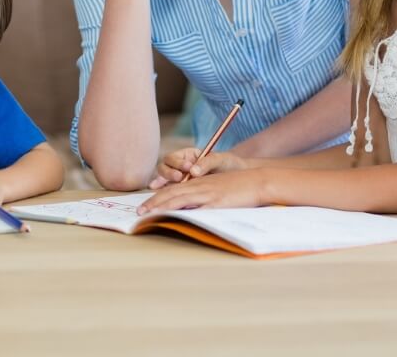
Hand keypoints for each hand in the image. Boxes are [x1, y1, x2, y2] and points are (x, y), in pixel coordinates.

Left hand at [138, 170, 266, 213]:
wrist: (257, 181)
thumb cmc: (239, 186)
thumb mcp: (217, 188)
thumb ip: (202, 196)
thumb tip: (189, 208)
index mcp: (198, 183)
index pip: (173, 189)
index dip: (157, 197)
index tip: (145, 206)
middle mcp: (199, 186)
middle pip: (171, 193)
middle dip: (153, 203)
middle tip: (138, 213)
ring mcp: (207, 193)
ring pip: (179, 198)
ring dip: (161, 206)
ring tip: (147, 214)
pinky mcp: (217, 201)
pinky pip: (197, 207)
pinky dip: (184, 211)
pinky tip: (173, 216)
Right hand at [149, 148, 248, 188]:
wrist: (238, 179)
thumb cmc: (228, 165)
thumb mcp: (220, 160)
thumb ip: (206, 163)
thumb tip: (193, 171)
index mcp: (187, 156)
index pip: (173, 157)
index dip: (177, 162)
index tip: (188, 167)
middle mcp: (179, 167)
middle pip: (164, 168)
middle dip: (168, 173)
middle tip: (179, 177)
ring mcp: (179, 180)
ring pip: (163, 181)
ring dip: (163, 184)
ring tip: (167, 189)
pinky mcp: (182, 192)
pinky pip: (170, 193)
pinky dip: (165, 195)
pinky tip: (162, 200)